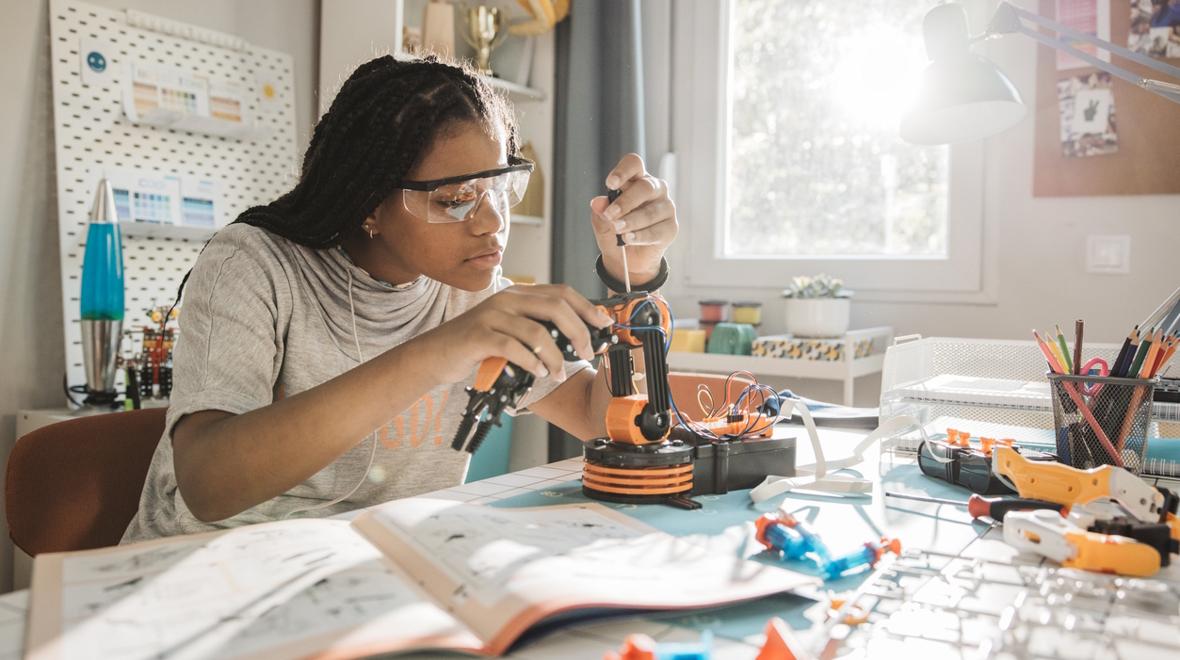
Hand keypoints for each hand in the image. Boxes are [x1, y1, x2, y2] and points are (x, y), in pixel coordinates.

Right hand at [424, 284, 613, 383]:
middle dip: (579, 331)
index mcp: (518, 294)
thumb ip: (536, 326)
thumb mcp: (510, 329)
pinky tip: (538, 373)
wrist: (435, 353)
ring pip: (537, 331)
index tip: (604, 324)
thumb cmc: (477, 345)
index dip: (587, 307)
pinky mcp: (479, 336)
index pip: (561, 292)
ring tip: (558, 373)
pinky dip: (531, 362)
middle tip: (587, 352)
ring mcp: (492, 315)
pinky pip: (514, 347)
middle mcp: (507, 299)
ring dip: (555, 356)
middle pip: (556, 307)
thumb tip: (577, 338)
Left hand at [590, 153, 677, 286]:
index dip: (623, 171)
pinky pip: (656, 231)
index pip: (634, 164)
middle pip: (645, 187)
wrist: (628, 260)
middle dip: (625, 202)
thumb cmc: (616, 233)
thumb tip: (597, 202)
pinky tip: (628, 238)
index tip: (610, 184)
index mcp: (636, 180)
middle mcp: (655, 189)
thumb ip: (600, 213)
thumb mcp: (603, 224)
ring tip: (618, 230)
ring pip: (650, 211)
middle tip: (610, 215)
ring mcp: (666, 208)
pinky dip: (640, 236)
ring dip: (632, 221)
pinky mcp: (671, 228)